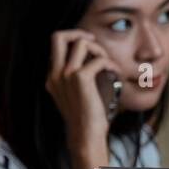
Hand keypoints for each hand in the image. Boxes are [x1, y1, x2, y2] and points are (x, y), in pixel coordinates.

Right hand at [44, 29, 120, 168]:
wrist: (85, 136)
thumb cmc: (86, 117)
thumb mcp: (76, 94)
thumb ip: (78, 75)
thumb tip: (95, 56)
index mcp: (52, 77)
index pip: (55, 44)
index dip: (73, 39)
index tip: (88, 45)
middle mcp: (54, 74)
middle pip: (58, 36)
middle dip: (78, 32)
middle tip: (93, 41)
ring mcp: (65, 75)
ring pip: (81, 42)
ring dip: (99, 49)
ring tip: (108, 63)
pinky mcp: (80, 78)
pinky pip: (99, 59)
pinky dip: (111, 64)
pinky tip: (116, 75)